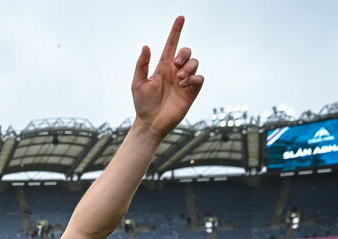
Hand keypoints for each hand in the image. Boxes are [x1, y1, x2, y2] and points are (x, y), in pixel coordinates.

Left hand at [132, 16, 203, 137]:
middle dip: (184, 54)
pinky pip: (199, 78)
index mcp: (162, 67)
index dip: (176, 31)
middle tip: (175, 64)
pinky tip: (183, 85)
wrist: (151, 122)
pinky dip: (193, 78)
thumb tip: (146, 46)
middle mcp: (175, 71)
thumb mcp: (138, 83)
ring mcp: (184, 81)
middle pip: (186, 52)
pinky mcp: (191, 91)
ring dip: (188, 67)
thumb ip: (142, 65)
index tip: (180, 18)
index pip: (171, 45)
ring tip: (179, 79)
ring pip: (195, 63)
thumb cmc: (143, 104)